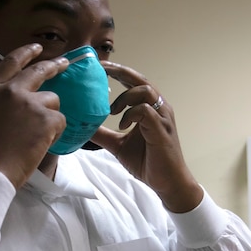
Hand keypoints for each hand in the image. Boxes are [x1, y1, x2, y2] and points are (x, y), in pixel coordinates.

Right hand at [0, 44, 69, 188]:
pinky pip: (60, 121)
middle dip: (53, 65)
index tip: (37, 48)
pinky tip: (40, 144)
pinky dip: (55, 133)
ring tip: (36, 135)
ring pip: (52, 101)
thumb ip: (0, 103)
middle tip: (63, 64)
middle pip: (38, 71)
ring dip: (50, 116)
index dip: (26, 52)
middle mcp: (11, 90)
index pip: (12, 61)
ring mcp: (30, 103)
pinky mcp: (47, 119)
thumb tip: (15, 103)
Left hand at [92, 61, 202, 212]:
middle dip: (119, 71)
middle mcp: (158, 108)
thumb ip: (103, 134)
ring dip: (125, 97)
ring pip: (145, 91)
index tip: (98, 67)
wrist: (167, 182)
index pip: (133, 82)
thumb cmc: (148, 162)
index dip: (117, 72)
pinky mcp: (161, 130)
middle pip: (140, 79)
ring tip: (111, 111)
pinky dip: (130, 114)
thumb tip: (82, 128)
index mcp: (149, 108)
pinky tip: (122, 125)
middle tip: (99, 70)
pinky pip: (145, 111)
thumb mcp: (118, 146)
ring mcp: (162, 118)